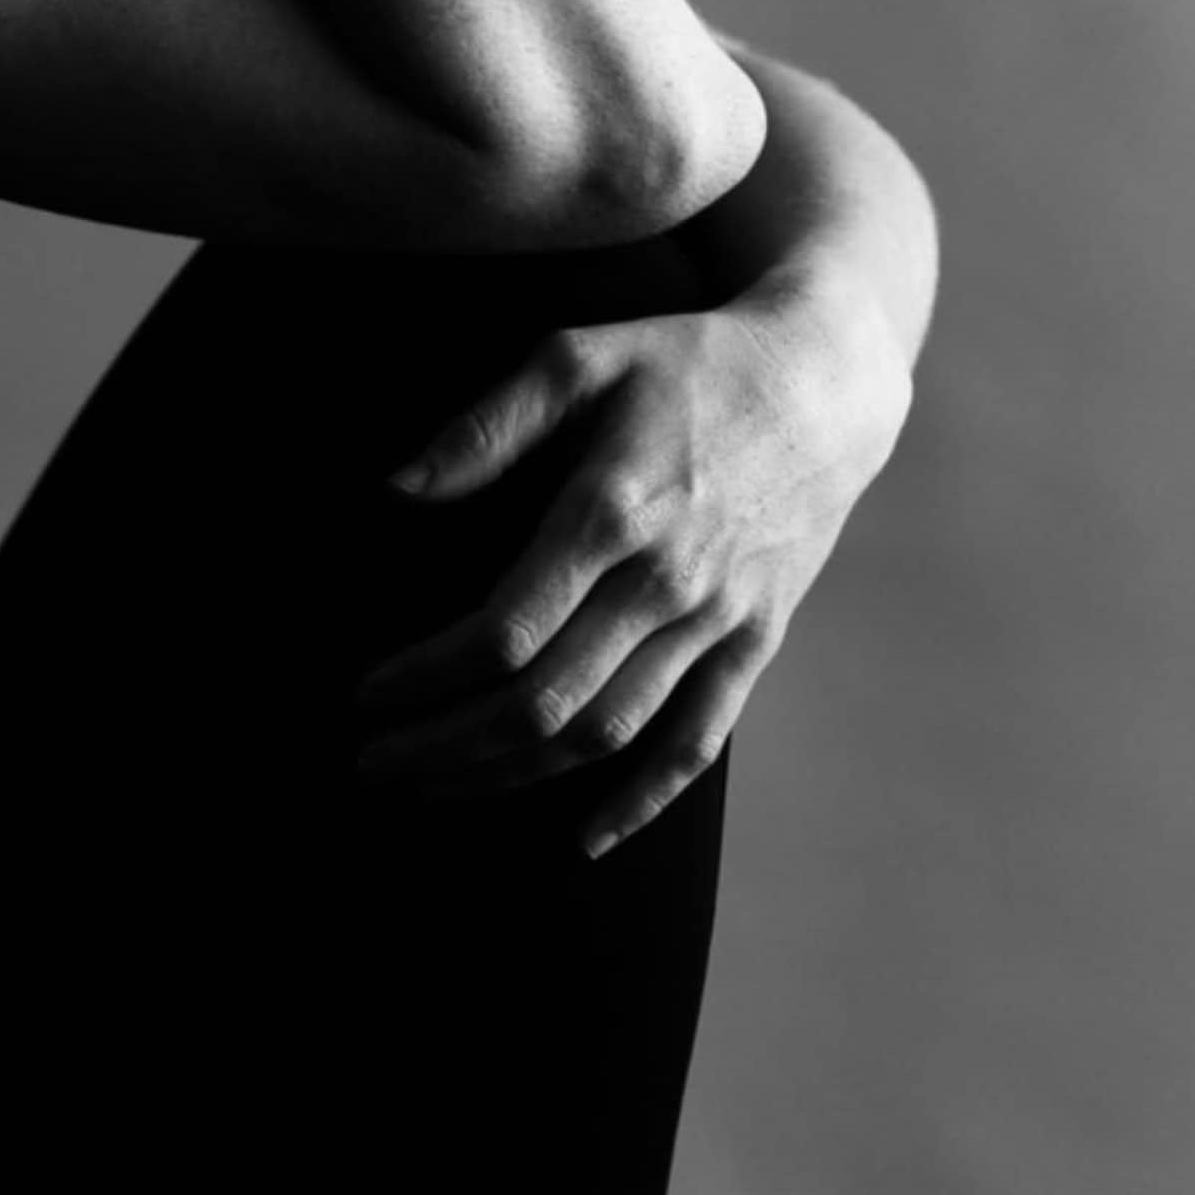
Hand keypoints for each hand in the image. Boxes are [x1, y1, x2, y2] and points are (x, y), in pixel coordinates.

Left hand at [352, 274, 910, 856]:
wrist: (825, 382)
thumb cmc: (688, 363)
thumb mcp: (581, 358)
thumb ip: (488, 424)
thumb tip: (399, 487)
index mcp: (611, 512)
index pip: (503, 632)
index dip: (426, 679)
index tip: (369, 697)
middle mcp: (665, 581)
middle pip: (542, 701)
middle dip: (446, 746)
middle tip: (376, 764)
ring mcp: (717, 620)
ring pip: (606, 731)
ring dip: (513, 776)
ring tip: (437, 788)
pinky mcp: (756, 640)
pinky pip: (697, 742)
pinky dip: (642, 800)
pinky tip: (584, 836)